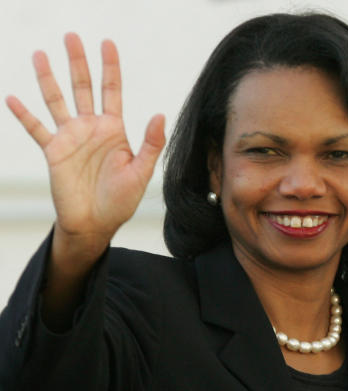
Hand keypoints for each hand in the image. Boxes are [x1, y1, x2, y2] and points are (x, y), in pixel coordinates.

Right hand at [5, 33, 164, 262]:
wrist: (96, 223)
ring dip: (48, 78)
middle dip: (78, 62)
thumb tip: (159, 115)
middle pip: (83, 87)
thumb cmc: (121, 200)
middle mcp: (91, 128)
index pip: (112, 91)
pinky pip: (36, 129)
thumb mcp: (141, 172)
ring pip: (57, 100)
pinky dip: (24, 114)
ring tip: (41, 54)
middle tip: (72, 36)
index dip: (110, 67)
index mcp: (114, 130)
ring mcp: (70, 138)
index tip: (107, 43)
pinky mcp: (53, 152)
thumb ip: (151, 144)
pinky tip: (13, 97)